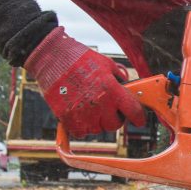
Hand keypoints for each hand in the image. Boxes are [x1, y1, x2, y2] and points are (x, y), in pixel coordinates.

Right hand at [25, 27, 145, 137]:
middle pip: (114, 125)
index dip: (139, 117)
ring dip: (98, 122)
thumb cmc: (80, 58)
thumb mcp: (106, 63)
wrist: (51, 58)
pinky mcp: (67, 118)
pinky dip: (82, 126)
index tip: (139, 120)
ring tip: (91, 107)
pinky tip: (80, 113)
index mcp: (112, 90)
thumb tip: (128, 87)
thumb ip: (119, 77)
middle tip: (109, 108)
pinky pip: (80, 132)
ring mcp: (82, 114)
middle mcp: (99, 105)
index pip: (133, 111)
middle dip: (114, 118)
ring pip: (98, 129)